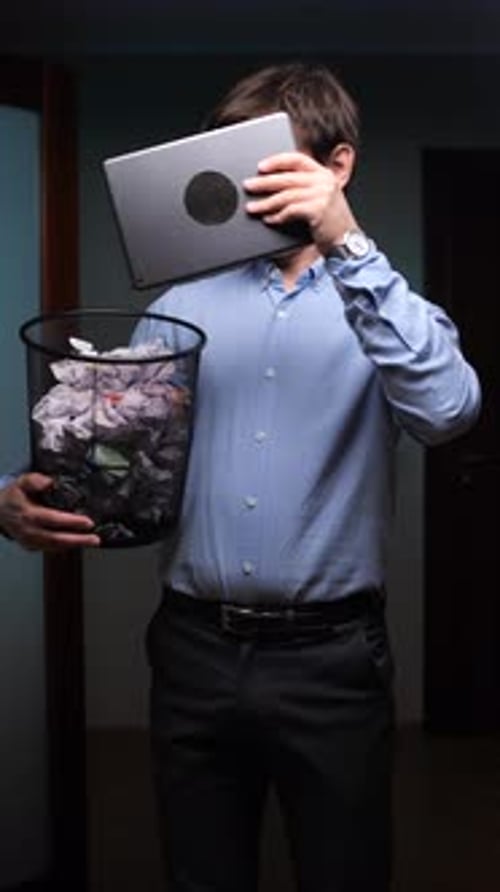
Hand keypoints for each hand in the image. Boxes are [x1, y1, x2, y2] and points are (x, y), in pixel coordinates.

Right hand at [0, 472, 100, 550]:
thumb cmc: (14, 496)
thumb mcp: (21, 482)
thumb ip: (34, 480)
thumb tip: (49, 482)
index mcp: (28, 514)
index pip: (52, 519)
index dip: (71, 522)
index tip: (88, 522)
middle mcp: (29, 531)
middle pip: (56, 539)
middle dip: (78, 540)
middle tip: (96, 539)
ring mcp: (30, 542)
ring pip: (55, 547)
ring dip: (74, 545)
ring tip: (91, 541)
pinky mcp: (32, 547)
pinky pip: (51, 548)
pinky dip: (65, 546)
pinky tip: (78, 542)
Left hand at [243, 151, 358, 256]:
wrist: (347, 242)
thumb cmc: (331, 224)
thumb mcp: (320, 199)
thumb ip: (304, 189)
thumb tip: (274, 187)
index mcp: (324, 174)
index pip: (297, 159)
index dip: (277, 161)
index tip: (261, 167)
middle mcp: (324, 181)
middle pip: (287, 177)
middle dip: (264, 182)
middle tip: (249, 186)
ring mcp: (322, 194)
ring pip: (286, 195)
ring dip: (266, 203)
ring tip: (252, 207)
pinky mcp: (318, 209)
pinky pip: (291, 210)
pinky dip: (277, 216)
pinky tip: (268, 219)